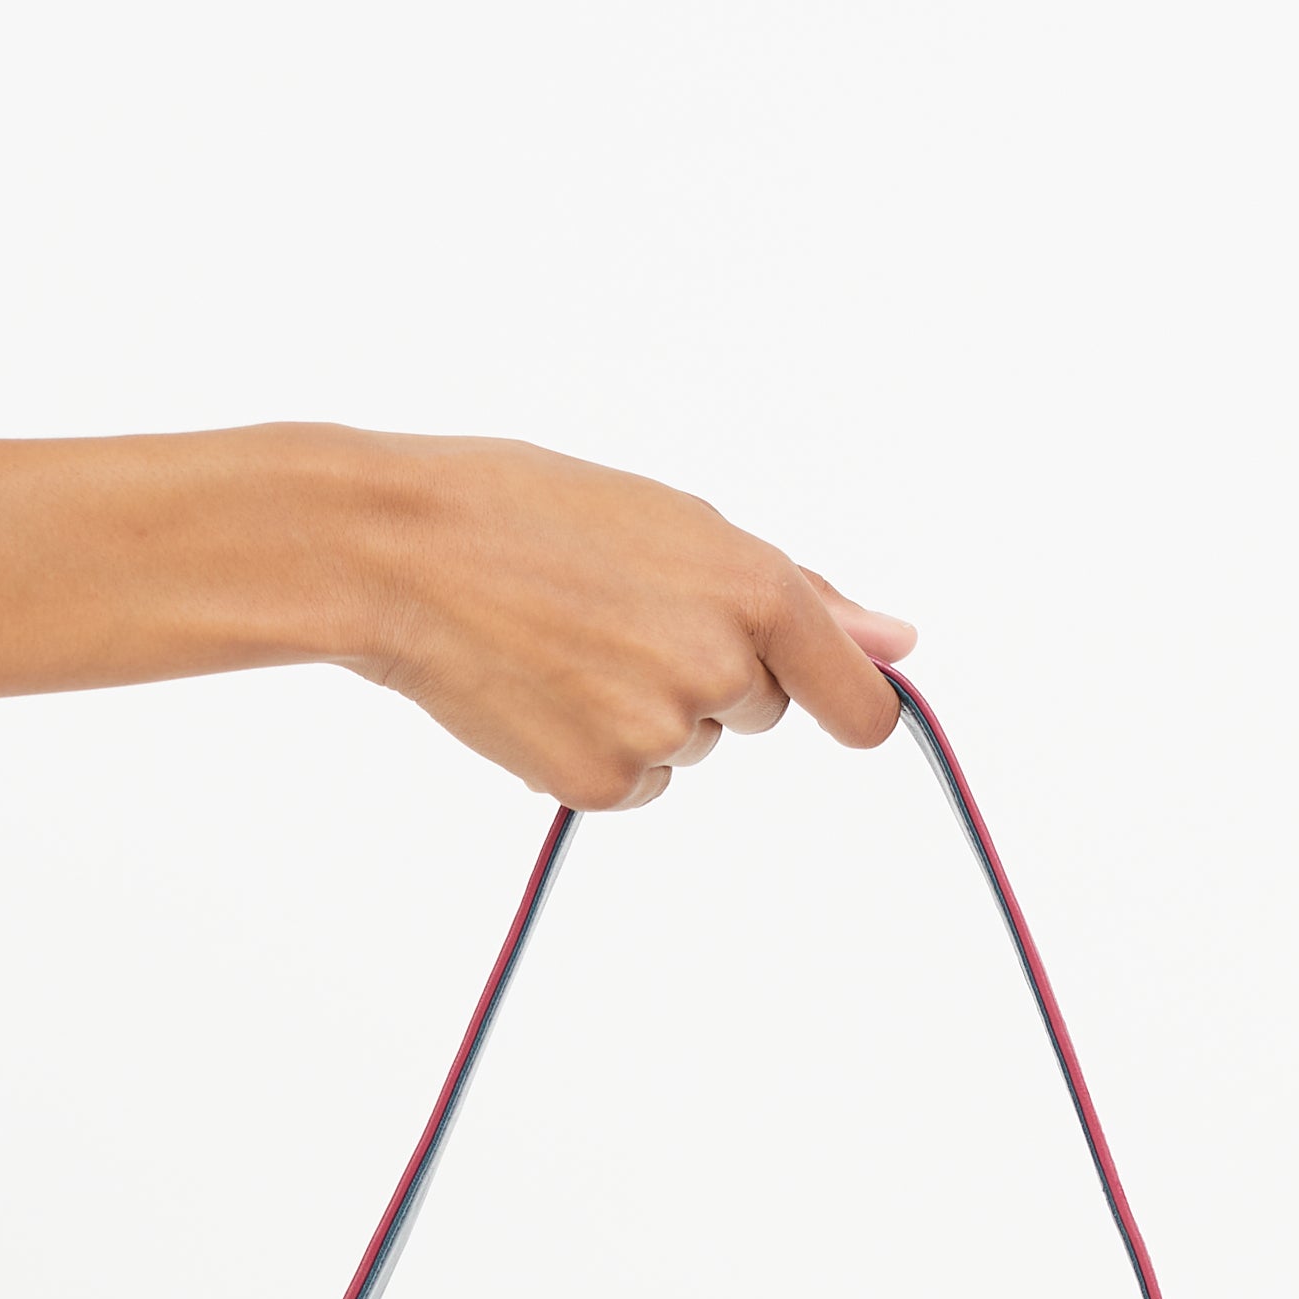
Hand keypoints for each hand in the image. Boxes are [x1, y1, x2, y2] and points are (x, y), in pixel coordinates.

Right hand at [333, 433, 914, 811]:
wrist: (402, 553)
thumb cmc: (530, 514)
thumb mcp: (677, 522)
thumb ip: (801, 595)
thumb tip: (895, 644)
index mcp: (754, 591)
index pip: (856, 700)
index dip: (850, 705)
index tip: (843, 707)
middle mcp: (722, 669)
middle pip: (758, 709)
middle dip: (708, 672)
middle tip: (615, 612)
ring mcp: (663, 734)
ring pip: (691, 745)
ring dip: (645, 708)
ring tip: (564, 640)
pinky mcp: (603, 784)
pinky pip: (635, 783)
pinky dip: (595, 749)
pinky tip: (542, 689)